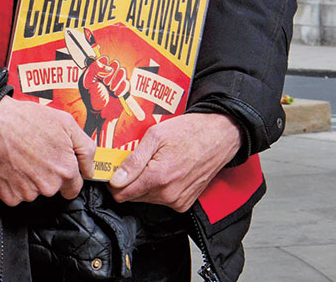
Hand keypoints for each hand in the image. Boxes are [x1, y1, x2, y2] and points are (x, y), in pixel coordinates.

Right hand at [0, 95, 97, 204]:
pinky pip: (17, 196)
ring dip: (30, 180)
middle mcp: (49, 185)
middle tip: (37, 154)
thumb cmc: (27, 119)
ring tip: (22, 157)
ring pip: (35, 192)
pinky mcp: (9, 196)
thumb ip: (86, 148)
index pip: (74, 188)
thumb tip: (90, 168)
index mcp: (66, 169)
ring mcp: (28, 192)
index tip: (59, 167)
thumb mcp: (66, 123)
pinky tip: (12, 166)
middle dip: (48, 175)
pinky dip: (14, 184)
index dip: (68, 176)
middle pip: (54, 189)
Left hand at [81, 59, 129, 121]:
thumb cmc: (91, 99)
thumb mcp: (87, 83)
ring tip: (110, 90)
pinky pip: (127, 83)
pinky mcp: (125, 88)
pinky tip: (116, 95)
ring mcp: (117, 80)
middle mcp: (109, 74)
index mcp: (98, 70)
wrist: (99, 114)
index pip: (104, 59)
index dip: (103, 65)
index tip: (99, 75)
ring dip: (116, 81)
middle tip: (105, 83)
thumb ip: (93, 69)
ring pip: (122, 71)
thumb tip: (106, 64)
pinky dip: (121, 89)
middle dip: (110, 73)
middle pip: (115, 63)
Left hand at [107, 112, 241, 212]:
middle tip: (142, 160)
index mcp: (158, 177)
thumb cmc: (190, 131)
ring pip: (147, 199)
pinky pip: (162, 200)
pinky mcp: (185, 203)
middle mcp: (168, 194)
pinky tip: (169, 172)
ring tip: (158, 163)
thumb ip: (133, 161)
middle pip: (133, 197)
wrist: (220, 136)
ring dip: (146, 184)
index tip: (118, 170)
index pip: (121, 194)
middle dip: (132, 181)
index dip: (115, 182)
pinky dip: (161, 188)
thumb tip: (115, 180)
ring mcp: (178, 201)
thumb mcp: (155, 136)